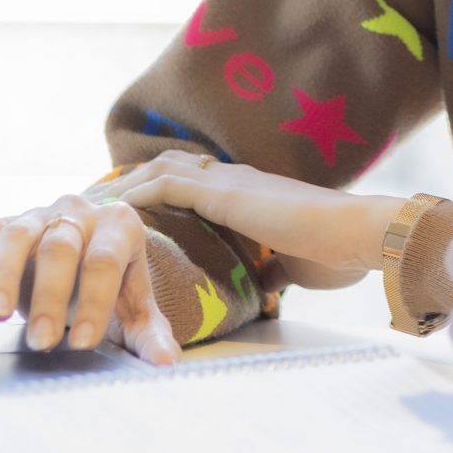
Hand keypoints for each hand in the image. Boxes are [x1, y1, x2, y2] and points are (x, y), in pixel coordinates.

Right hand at [0, 194, 180, 365]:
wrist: (80, 261)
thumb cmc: (109, 286)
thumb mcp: (133, 308)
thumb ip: (150, 334)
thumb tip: (167, 363)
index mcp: (119, 225)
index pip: (105, 261)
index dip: (94, 300)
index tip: (82, 343)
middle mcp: (78, 211)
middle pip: (60, 248)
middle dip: (49, 297)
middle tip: (41, 341)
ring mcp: (36, 212)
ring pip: (17, 234)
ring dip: (5, 276)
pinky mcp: (0, 220)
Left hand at [104, 151, 401, 291]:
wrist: (360, 233)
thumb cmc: (337, 251)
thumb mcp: (296, 266)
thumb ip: (273, 270)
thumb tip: (263, 286)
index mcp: (253, 193)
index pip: (199, 181)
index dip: (165, 188)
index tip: (136, 208)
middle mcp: (236, 179)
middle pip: (172, 166)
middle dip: (135, 182)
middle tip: (100, 203)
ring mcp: (229, 182)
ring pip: (162, 169)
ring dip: (126, 185)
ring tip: (92, 204)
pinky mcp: (223, 193)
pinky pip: (164, 185)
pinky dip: (134, 195)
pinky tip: (109, 209)